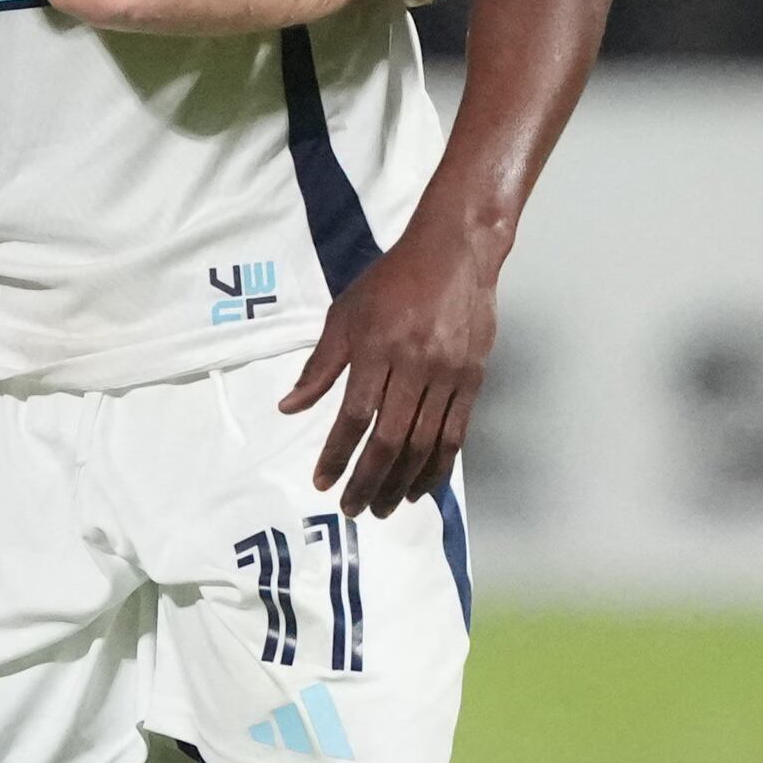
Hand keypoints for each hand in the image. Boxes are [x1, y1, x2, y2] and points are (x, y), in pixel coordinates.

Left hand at [279, 221, 497, 515]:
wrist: (454, 253)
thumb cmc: (391, 282)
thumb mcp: (344, 314)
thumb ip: (320, 366)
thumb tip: (289, 408)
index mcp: (376, 348)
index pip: (354, 416)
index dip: (337, 455)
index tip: (323, 482)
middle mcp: (414, 365)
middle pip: (391, 440)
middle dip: (368, 480)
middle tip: (353, 508)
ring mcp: (448, 374)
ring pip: (425, 444)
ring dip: (402, 482)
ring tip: (383, 507)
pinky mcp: (473, 379)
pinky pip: (455, 434)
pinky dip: (438, 466)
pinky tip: (421, 487)